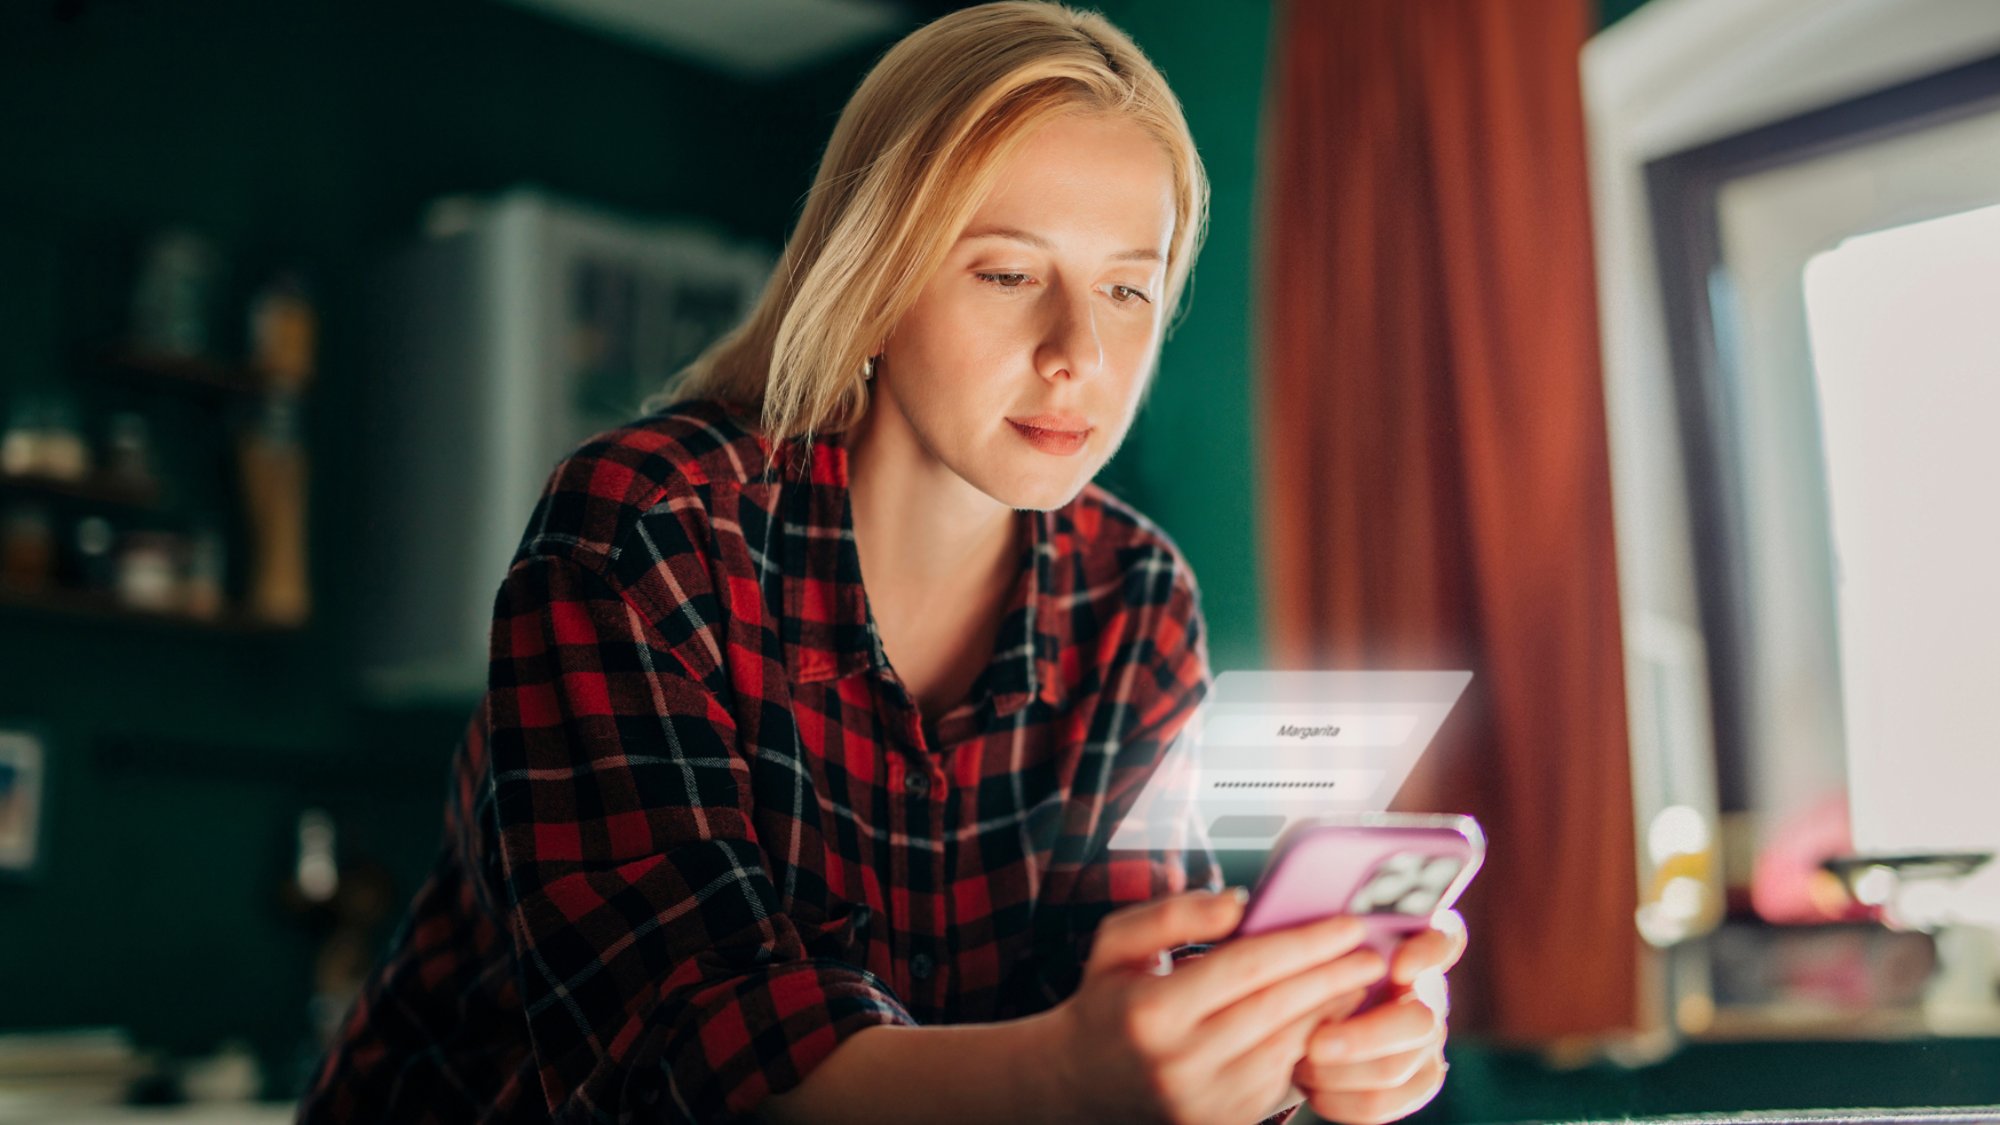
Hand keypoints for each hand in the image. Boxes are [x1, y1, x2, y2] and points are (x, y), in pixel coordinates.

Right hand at [1045, 887, 1389, 1124]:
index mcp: (1152, 1012)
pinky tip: (1332, 1015)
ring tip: (1360, 978)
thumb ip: (1173, 914)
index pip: (1244, 968)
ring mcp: (1205, 1101)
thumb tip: (1240, 901)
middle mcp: (1180, 1064)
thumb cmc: (1109, 1001)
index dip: (1303, 942)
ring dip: (1332, 1010)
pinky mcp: (1225, 1123)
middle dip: (1332, 975)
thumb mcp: (1116, 942)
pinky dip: (1314, 1043)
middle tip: (1373, 950)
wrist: (1085, 1083)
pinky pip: (1284, 1076)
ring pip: (1288, 1046)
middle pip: (1277, 1009)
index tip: (1347, 922)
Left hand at [1292, 911, 1466, 1124]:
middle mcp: (1429, 994)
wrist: (1311, 1016)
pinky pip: (1382, 1103)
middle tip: (1316, 1043)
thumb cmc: (1308, 966)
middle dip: (1365, 1036)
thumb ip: (1313, 931)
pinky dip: (1339, 1098)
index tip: (1398, 963)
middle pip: (1419, 1021)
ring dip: (1338, 1071)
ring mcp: (1428, 1042)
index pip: (1444, 940)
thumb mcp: (1312, 941)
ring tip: (1298, 1062)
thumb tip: (1252, 915)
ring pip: (1394, 1069)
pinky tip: (1310, 1085)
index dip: (1428, 954)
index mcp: (1412, 946)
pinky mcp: (1417, 1082)